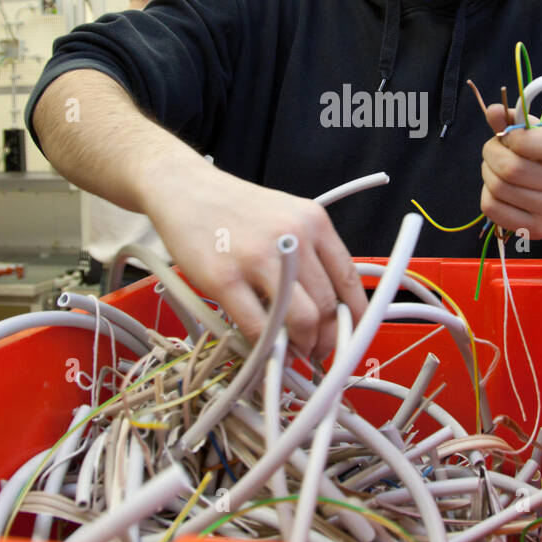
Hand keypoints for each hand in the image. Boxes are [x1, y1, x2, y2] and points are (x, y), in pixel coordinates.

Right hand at [139, 153, 366, 360]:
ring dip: (301, 346)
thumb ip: (310, 256)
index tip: (352, 336)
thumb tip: (326, 310)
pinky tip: (265, 348)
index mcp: (314, 222)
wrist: (185, 189)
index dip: (355, 317)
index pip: (349, 280)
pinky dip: (266, 347)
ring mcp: (257, 258)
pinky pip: (258, 326)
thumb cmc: (235, 209)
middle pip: (327, 306)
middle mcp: (292, 237)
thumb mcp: (286, 217)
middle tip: (316, 351)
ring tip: (293, 352)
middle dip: (326, 339)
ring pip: (301, 320)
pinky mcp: (223, 278)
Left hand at [479, 104, 541, 241]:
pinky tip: (497, 187)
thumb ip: (519, 120)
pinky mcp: (538, 229)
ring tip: (494, 166)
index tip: (509, 135)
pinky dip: (487, 192)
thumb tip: (493, 110)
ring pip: (500, 187)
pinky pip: (493, 207)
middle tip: (492, 148)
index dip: (518, 137)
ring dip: (487, 170)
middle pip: (514, 169)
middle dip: (492, 151)